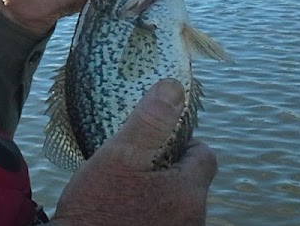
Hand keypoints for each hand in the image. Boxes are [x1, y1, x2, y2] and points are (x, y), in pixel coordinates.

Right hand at [50, 80, 217, 225]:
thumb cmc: (95, 209)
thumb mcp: (119, 157)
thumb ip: (149, 122)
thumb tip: (173, 88)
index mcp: (188, 191)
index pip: (205, 156)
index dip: (183, 142)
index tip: (157, 141)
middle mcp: (194, 217)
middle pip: (191, 180)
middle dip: (168, 168)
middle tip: (134, 164)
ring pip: (178, 202)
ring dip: (159, 192)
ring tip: (126, 187)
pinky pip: (166, 219)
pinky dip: (152, 211)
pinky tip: (125, 209)